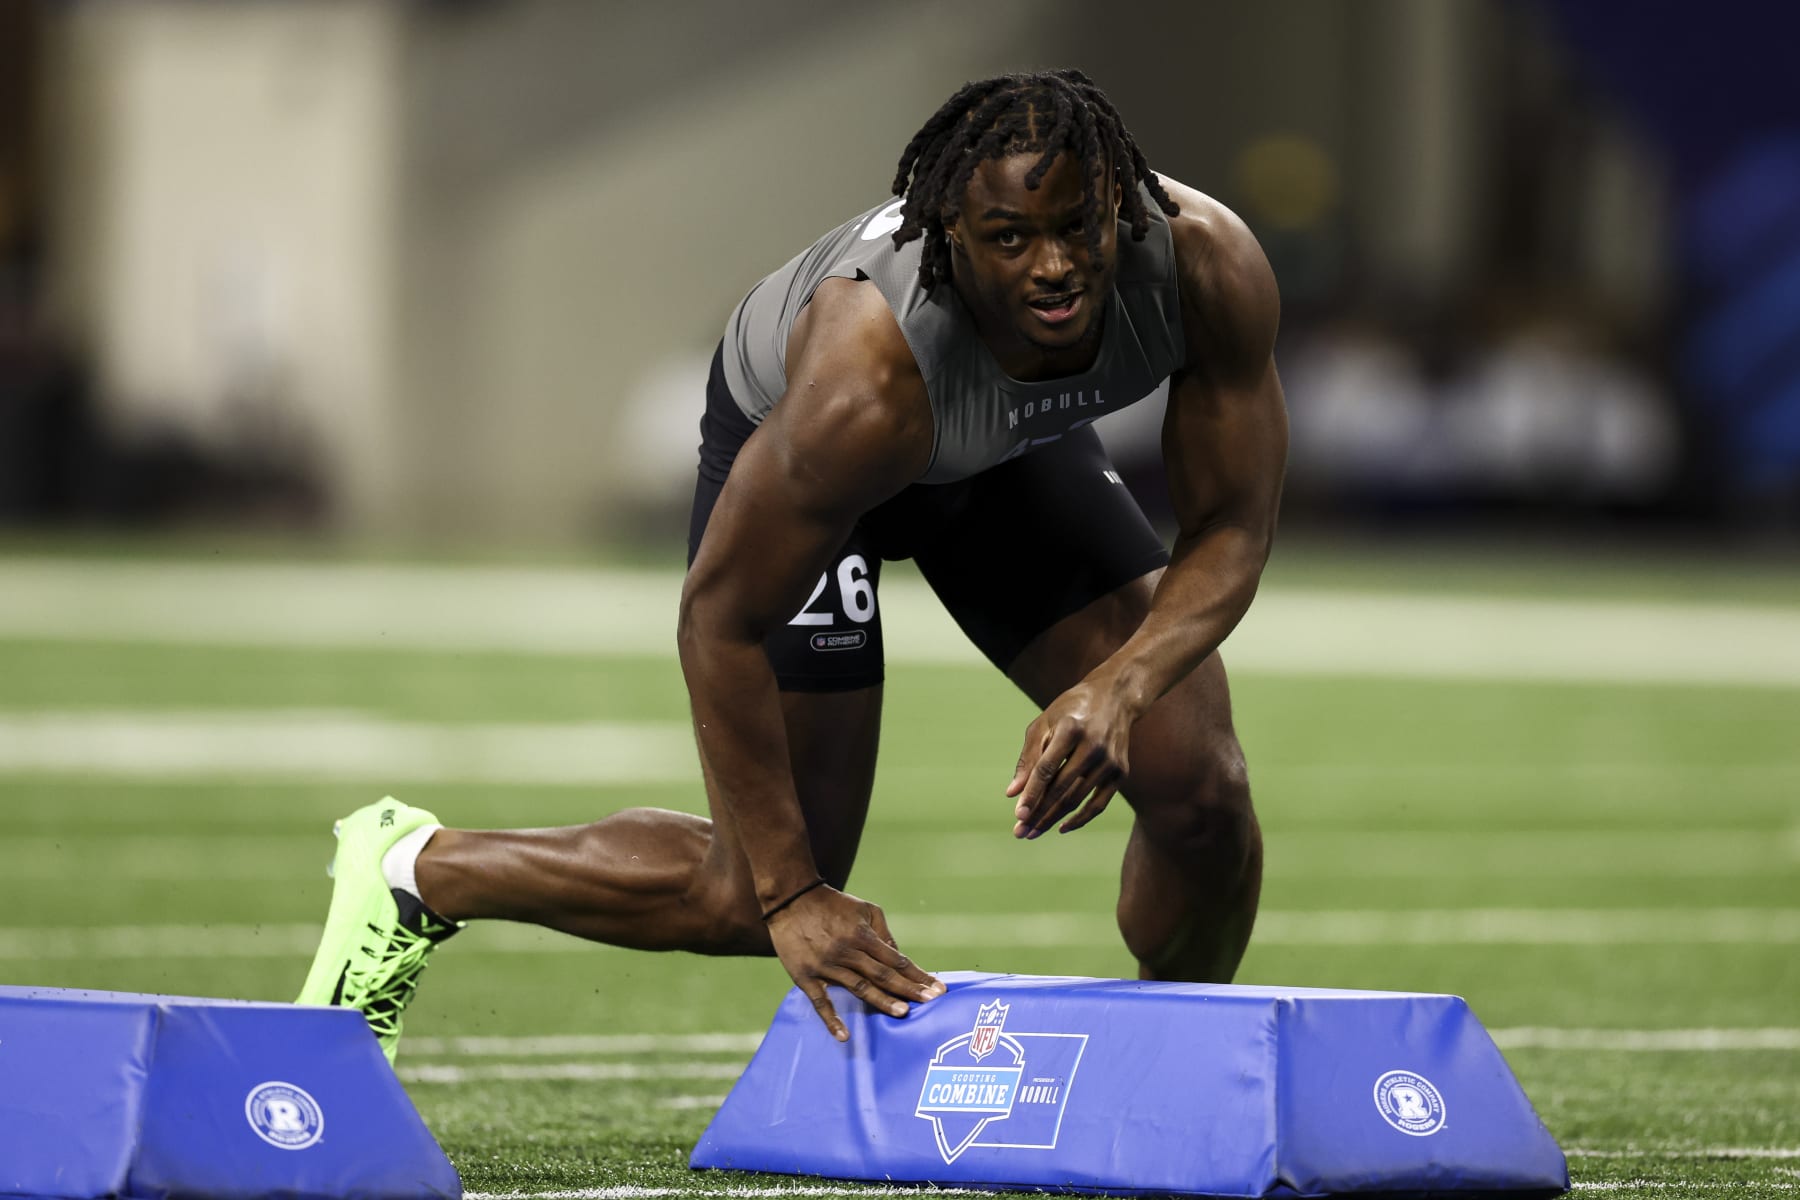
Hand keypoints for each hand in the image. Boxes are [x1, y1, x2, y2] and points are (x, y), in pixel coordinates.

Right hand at [765, 884, 943, 1040]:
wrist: (790, 900)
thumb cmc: (833, 904)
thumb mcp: (864, 910)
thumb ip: (884, 933)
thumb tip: (899, 958)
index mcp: (862, 935)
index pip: (895, 960)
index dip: (917, 974)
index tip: (937, 988)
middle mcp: (846, 951)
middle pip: (882, 974)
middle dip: (908, 989)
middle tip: (930, 1002)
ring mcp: (825, 966)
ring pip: (858, 987)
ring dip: (881, 1001)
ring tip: (902, 1013)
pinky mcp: (805, 976)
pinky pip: (820, 1002)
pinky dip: (831, 1020)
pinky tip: (844, 1036)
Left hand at [1006, 679, 1132, 837]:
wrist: (1115, 697)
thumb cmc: (1071, 709)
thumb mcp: (1044, 723)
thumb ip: (1028, 758)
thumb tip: (1012, 794)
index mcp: (1070, 728)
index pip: (1047, 769)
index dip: (1032, 794)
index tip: (1017, 815)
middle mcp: (1093, 745)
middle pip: (1062, 789)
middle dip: (1039, 813)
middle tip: (1020, 832)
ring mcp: (1110, 760)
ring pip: (1078, 799)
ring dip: (1053, 819)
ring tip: (1033, 832)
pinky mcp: (1121, 771)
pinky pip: (1099, 803)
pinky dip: (1081, 818)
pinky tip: (1061, 827)